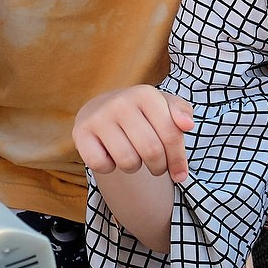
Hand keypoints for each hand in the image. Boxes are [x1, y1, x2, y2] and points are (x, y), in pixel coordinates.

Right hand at [74, 85, 192, 181]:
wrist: (104, 109)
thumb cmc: (143, 113)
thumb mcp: (165, 108)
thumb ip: (182, 113)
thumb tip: (187, 124)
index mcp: (145, 93)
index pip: (171, 136)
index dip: (179, 160)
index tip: (180, 174)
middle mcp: (120, 102)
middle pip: (151, 151)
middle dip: (159, 167)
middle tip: (157, 166)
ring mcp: (98, 117)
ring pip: (127, 162)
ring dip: (135, 168)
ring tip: (134, 157)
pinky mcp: (80, 133)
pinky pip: (101, 165)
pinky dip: (109, 168)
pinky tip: (111, 156)